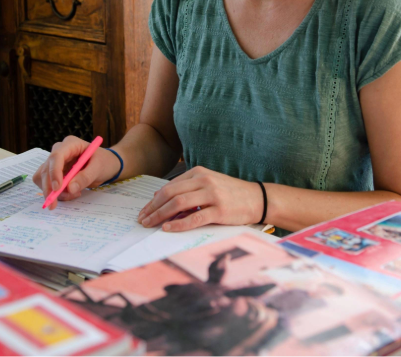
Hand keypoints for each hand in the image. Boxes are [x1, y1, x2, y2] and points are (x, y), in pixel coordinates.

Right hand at [32, 136, 120, 208]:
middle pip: (45, 168)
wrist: (106, 164)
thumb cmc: (104, 162)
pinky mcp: (54, 172)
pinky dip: (55, 193)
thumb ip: (85, 177)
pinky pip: (47, 184)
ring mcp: (55, 162)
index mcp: (71, 144)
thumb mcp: (99, 168)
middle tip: (54, 204)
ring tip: (72, 195)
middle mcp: (59, 151)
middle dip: (49, 187)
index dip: (54, 172)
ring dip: (52, 192)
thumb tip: (69, 188)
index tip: (57, 188)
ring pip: (43, 178)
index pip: (56, 156)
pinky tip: (70, 193)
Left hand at [136, 167, 263, 231]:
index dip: (153, 200)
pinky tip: (168, 228)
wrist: (258, 198)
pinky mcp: (220, 210)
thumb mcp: (208, 183)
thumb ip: (186, 187)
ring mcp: (212, 195)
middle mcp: (204, 180)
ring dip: (160, 215)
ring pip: (178, 204)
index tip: (144, 211)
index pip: (169, 186)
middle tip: (142, 219)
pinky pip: (195, 217)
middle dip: (153, 208)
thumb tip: (160, 196)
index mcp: (198, 172)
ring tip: (151, 224)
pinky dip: (179, 224)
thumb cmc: (231, 193)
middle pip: (170, 194)